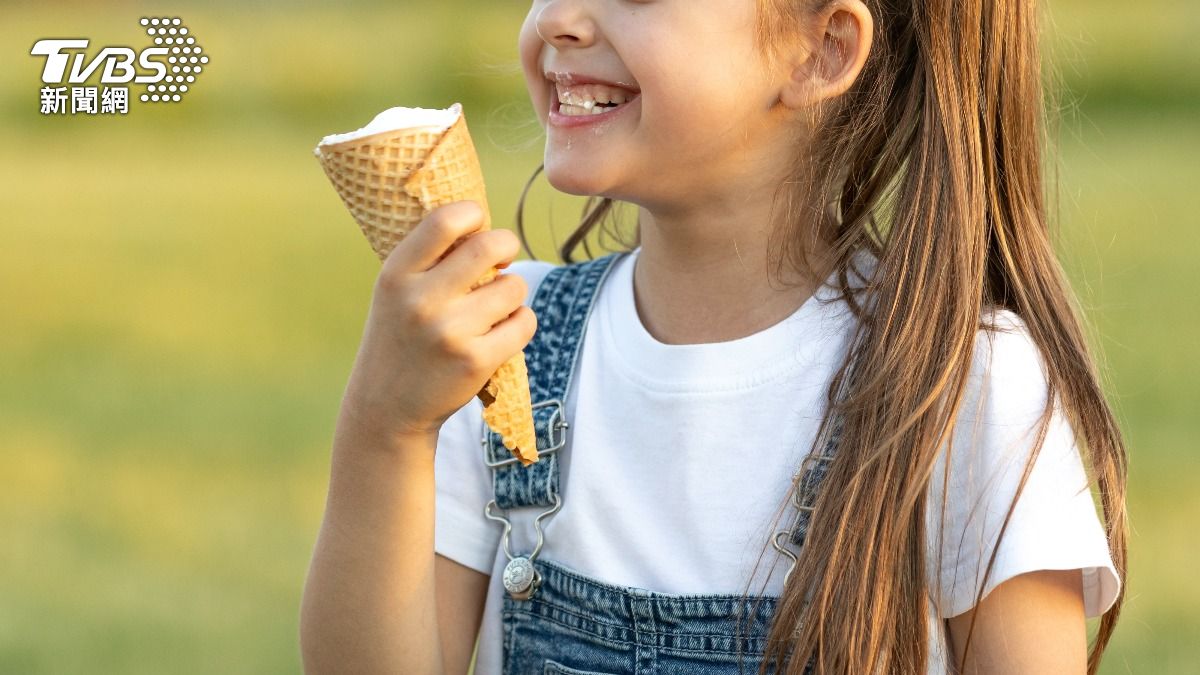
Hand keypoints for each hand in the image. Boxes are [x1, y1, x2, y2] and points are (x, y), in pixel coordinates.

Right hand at [340, 200, 535, 446]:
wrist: (386, 407)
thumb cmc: (400, 336)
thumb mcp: (395, 291)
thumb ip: (429, 258)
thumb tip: (483, 221)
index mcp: (396, 275)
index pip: (444, 221)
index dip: (473, 213)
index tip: (478, 222)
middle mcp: (421, 301)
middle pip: (490, 247)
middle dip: (507, 245)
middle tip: (504, 256)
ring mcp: (450, 333)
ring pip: (514, 286)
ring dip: (512, 291)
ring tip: (494, 305)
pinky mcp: (476, 361)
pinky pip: (524, 322)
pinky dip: (520, 323)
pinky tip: (502, 331)